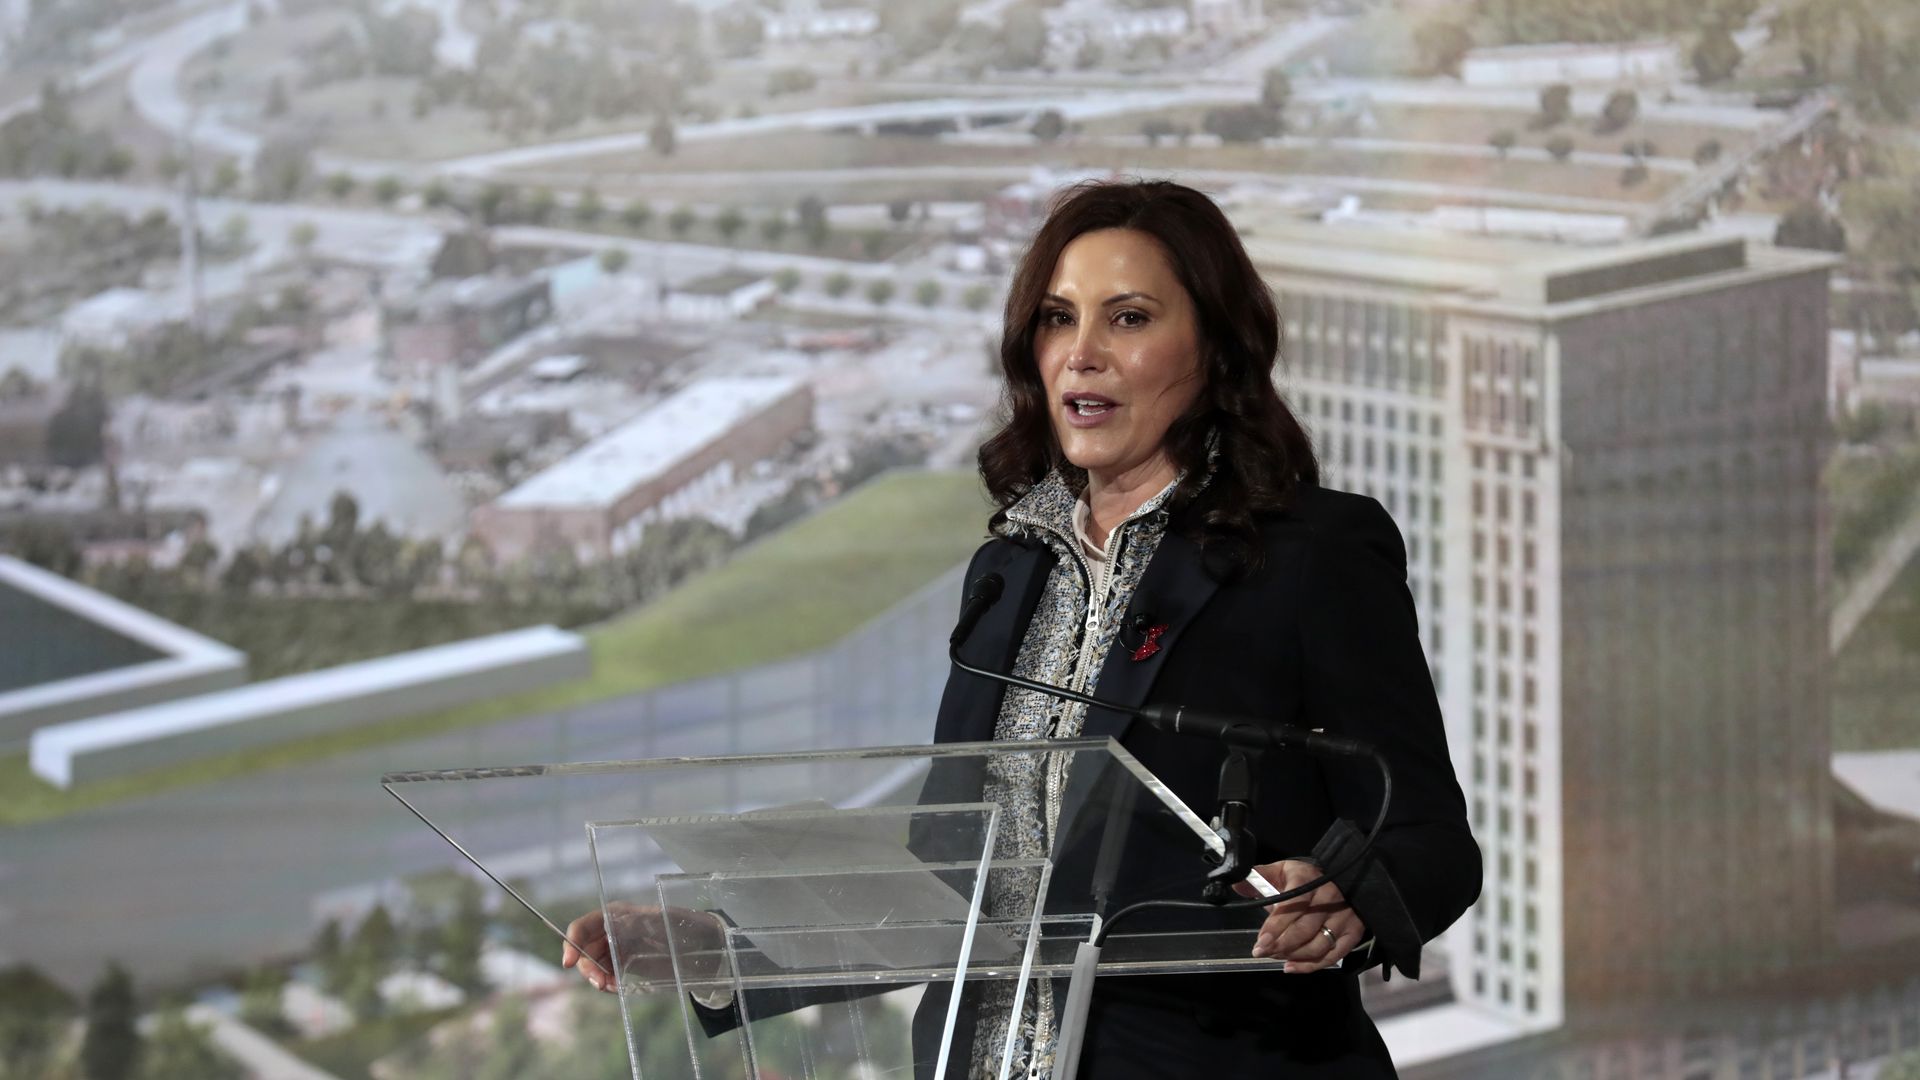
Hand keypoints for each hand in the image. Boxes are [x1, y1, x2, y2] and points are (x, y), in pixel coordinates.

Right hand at [561, 902, 727, 993]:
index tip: (569, 963)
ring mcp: (617, 948)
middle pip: (584, 949)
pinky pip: (606, 974)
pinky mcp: (625, 964)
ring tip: (610, 987)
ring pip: (592, 964)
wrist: (702, 948)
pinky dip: (607, 983)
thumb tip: (611, 922)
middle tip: (600, 983)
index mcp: (616, 915)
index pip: (583, 926)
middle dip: (587, 967)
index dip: (572, 942)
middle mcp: (612, 931)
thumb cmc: (682, 927)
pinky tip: (617, 988)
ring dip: (596, 977)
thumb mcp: (660, 921)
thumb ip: (635, 922)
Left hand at [1233, 859, 1365, 973]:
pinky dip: (1310, 966)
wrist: (1341, 881)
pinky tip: (1291, 967)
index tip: (1260, 943)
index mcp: (1307, 880)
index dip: (1275, 926)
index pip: (1292, 906)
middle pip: (1304, 929)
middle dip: (1280, 945)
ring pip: (1318, 945)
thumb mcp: (1282, 871)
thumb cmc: (1304, 879)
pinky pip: (1333, 955)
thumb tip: (1237, 884)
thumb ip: (1260, 877)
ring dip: (1293, 955)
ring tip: (1275, 956)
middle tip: (1262, 952)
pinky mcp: (1353, 932)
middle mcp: (1329, 898)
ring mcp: (1344, 916)